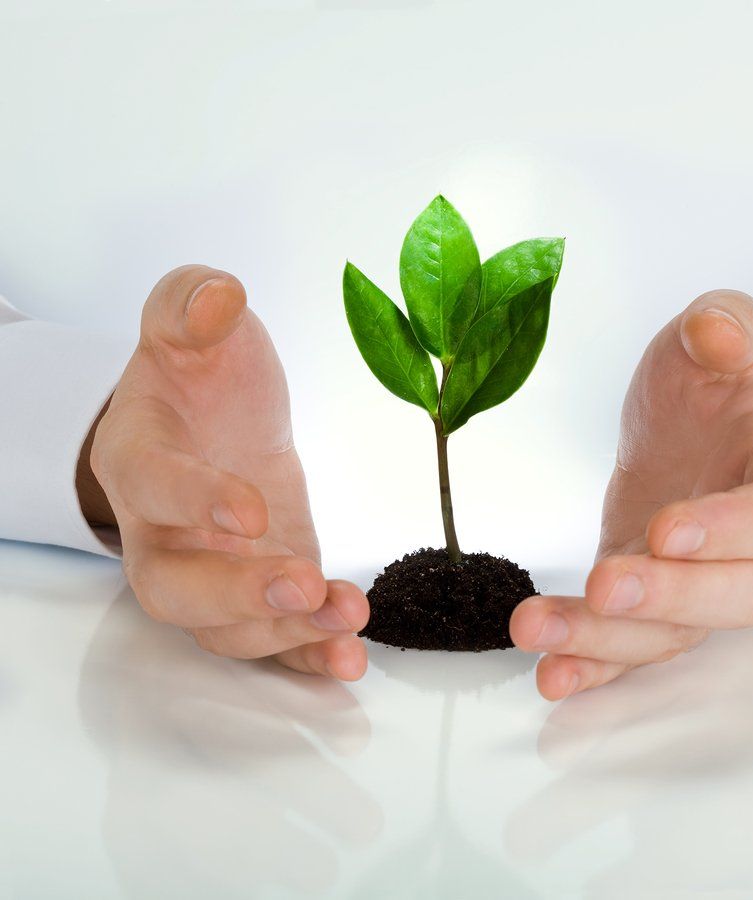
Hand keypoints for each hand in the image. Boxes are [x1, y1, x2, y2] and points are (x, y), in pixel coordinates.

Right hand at [86, 265, 368, 678]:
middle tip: (301, 587)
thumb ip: (191, 305)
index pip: (151, 485)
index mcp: (138, 456)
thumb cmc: (199, 375)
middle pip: (172, 586)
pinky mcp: (256, 592)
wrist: (213, 421)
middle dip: (235, 596)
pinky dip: (304, 655)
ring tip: (348, 621)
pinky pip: (268, 639)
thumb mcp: (192, 324)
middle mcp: (160, 531)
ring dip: (285, 635)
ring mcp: (209, 571)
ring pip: (222, 629)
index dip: (195, 502)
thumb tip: (217, 296)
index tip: (251, 512)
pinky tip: (349, 655)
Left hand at [510, 290, 752, 698]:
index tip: (668, 529)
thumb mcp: (720, 330)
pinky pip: (632, 644)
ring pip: (674, 631)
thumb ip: (730, 326)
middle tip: (605, 586)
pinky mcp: (650, 598)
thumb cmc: (711, 378)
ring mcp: (698, 580)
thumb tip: (717, 331)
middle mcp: (752, 545)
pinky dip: (593, 663)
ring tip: (539, 632)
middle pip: (736, 595)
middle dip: (669, 598)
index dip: (733, 530)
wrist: (685, 419)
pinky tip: (548, 671)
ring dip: (608, 642)